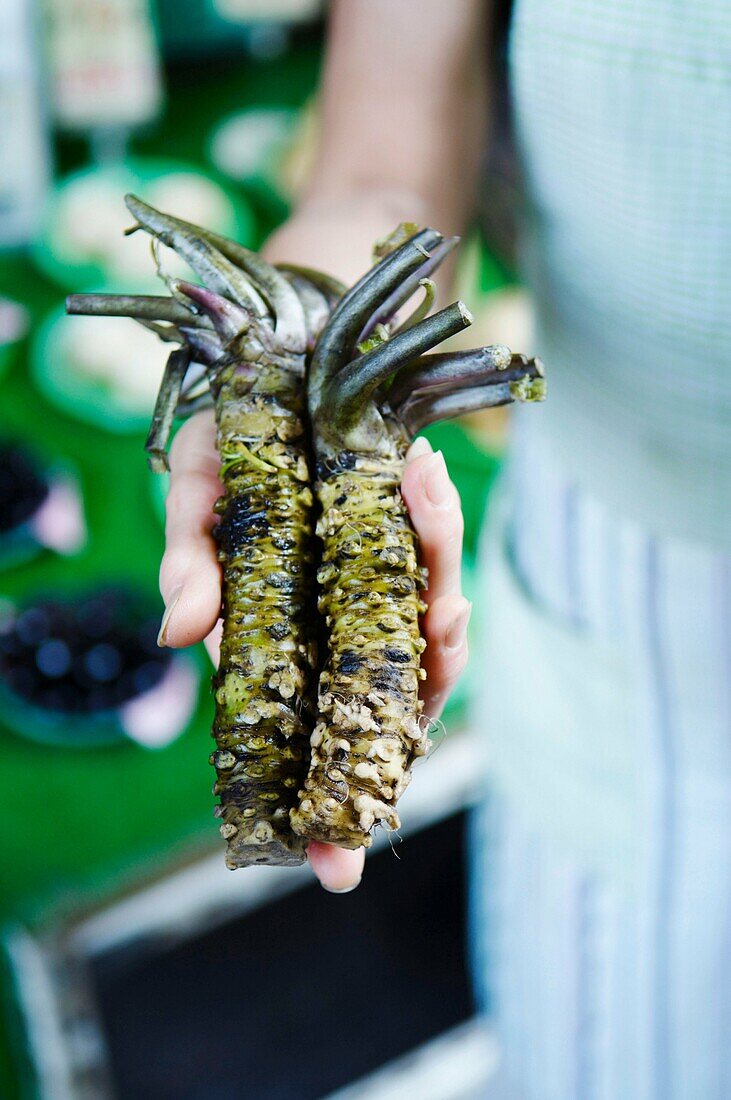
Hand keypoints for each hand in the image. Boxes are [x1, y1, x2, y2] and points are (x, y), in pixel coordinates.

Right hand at [159, 413, 470, 891]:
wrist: (263, 390)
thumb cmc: (224, 460)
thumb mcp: (195, 506)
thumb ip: (188, 567)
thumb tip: (181, 633)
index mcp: (286, 649)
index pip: (314, 744)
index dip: (330, 816)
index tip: (335, 870)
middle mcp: (343, 631)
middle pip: (397, 695)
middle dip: (413, 708)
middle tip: (430, 643)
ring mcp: (383, 589)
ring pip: (431, 626)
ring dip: (439, 584)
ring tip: (427, 524)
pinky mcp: (412, 537)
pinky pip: (434, 552)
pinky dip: (434, 523)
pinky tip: (423, 478)